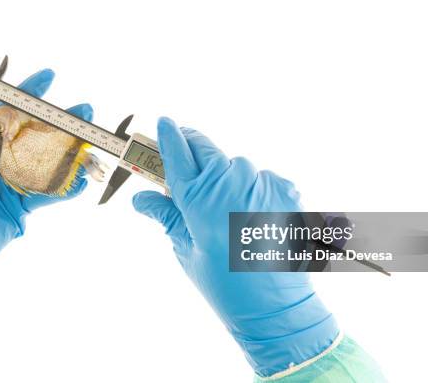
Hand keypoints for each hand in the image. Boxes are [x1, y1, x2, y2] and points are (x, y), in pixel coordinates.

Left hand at [0, 70, 93, 287]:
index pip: (4, 111)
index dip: (26, 93)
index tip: (49, 77)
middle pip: (33, 133)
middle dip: (59, 121)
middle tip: (83, 111)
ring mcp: (11, 182)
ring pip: (45, 161)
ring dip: (69, 151)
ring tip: (92, 141)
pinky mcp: (21, 206)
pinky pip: (47, 194)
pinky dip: (66, 188)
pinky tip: (83, 181)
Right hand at [132, 118, 337, 377]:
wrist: (275, 305)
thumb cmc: (224, 282)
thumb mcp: (186, 249)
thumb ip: (165, 215)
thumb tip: (142, 199)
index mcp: (200, 196)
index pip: (178, 153)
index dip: (168, 137)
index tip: (164, 122)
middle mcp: (231, 181)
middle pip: (206, 150)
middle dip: (193, 151)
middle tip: (186, 165)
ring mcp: (261, 181)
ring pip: (234, 166)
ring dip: (225, 177)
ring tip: (226, 211)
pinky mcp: (285, 187)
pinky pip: (260, 178)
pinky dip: (252, 189)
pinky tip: (252, 216)